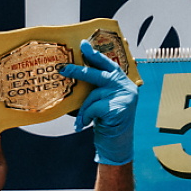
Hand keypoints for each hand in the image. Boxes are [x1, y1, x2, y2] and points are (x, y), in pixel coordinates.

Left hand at [59, 40, 136, 164]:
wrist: (117, 145)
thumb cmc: (106, 123)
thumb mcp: (102, 104)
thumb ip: (96, 91)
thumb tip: (72, 78)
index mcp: (123, 83)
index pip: (109, 64)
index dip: (96, 54)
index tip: (83, 45)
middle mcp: (127, 86)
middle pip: (100, 75)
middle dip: (80, 71)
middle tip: (63, 69)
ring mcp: (126, 97)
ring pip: (93, 95)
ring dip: (83, 110)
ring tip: (81, 121)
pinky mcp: (120, 108)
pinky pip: (93, 108)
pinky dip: (86, 117)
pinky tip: (87, 125)